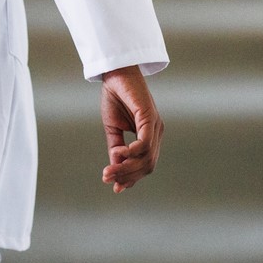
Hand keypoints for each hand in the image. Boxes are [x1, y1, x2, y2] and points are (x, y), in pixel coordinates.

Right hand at [99, 65, 162, 193]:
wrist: (116, 73)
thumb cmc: (116, 97)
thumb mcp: (113, 128)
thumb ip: (116, 148)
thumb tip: (114, 168)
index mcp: (149, 136)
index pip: (145, 165)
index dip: (132, 179)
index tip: (116, 189)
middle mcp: (156, 133)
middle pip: (147, 165)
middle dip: (127, 176)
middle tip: (106, 177)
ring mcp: (155, 126)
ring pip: (146, 158)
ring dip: (126, 167)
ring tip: (108, 170)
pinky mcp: (150, 117)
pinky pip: (145, 142)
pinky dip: (133, 152)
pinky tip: (119, 154)